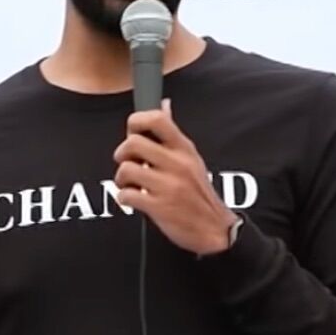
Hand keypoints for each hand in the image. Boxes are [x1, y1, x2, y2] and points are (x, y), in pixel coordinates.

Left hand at [112, 102, 238, 255]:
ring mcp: (168, 186)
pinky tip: (133, 200)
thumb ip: (173, 134)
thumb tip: (165, 105)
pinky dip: (124, 198)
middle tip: (127, 163)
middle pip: (132, 143)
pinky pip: (126, 196)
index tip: (132, 132)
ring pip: (126, 169)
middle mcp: (177, 164)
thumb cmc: (198, 193)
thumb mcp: (191, 158)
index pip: (157, 119)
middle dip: (122, 154)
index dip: (136, 121)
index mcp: (184, 149)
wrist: (215, 229)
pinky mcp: (160, 207)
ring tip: (130, 185)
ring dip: (121, 179)